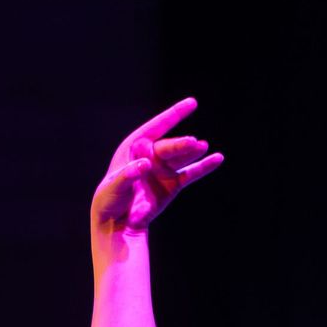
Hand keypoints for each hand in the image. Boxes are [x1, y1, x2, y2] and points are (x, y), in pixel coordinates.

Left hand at [91, 98, 222, 240]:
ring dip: (193, 152)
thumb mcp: (114, 187)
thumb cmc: (109, 201)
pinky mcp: (172, 184)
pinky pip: (190, 173)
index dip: (173, 115)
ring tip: (203, 147)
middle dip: (182, 145)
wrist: (116, 223)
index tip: (192, 103)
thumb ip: (127, 176)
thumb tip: (145, 164)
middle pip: (169, 146)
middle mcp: (150, 154)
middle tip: (195, 143)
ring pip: (181, 157)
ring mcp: (162, 169)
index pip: (155, 127)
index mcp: (133, 147)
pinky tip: (217, 159)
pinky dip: (203, 167)